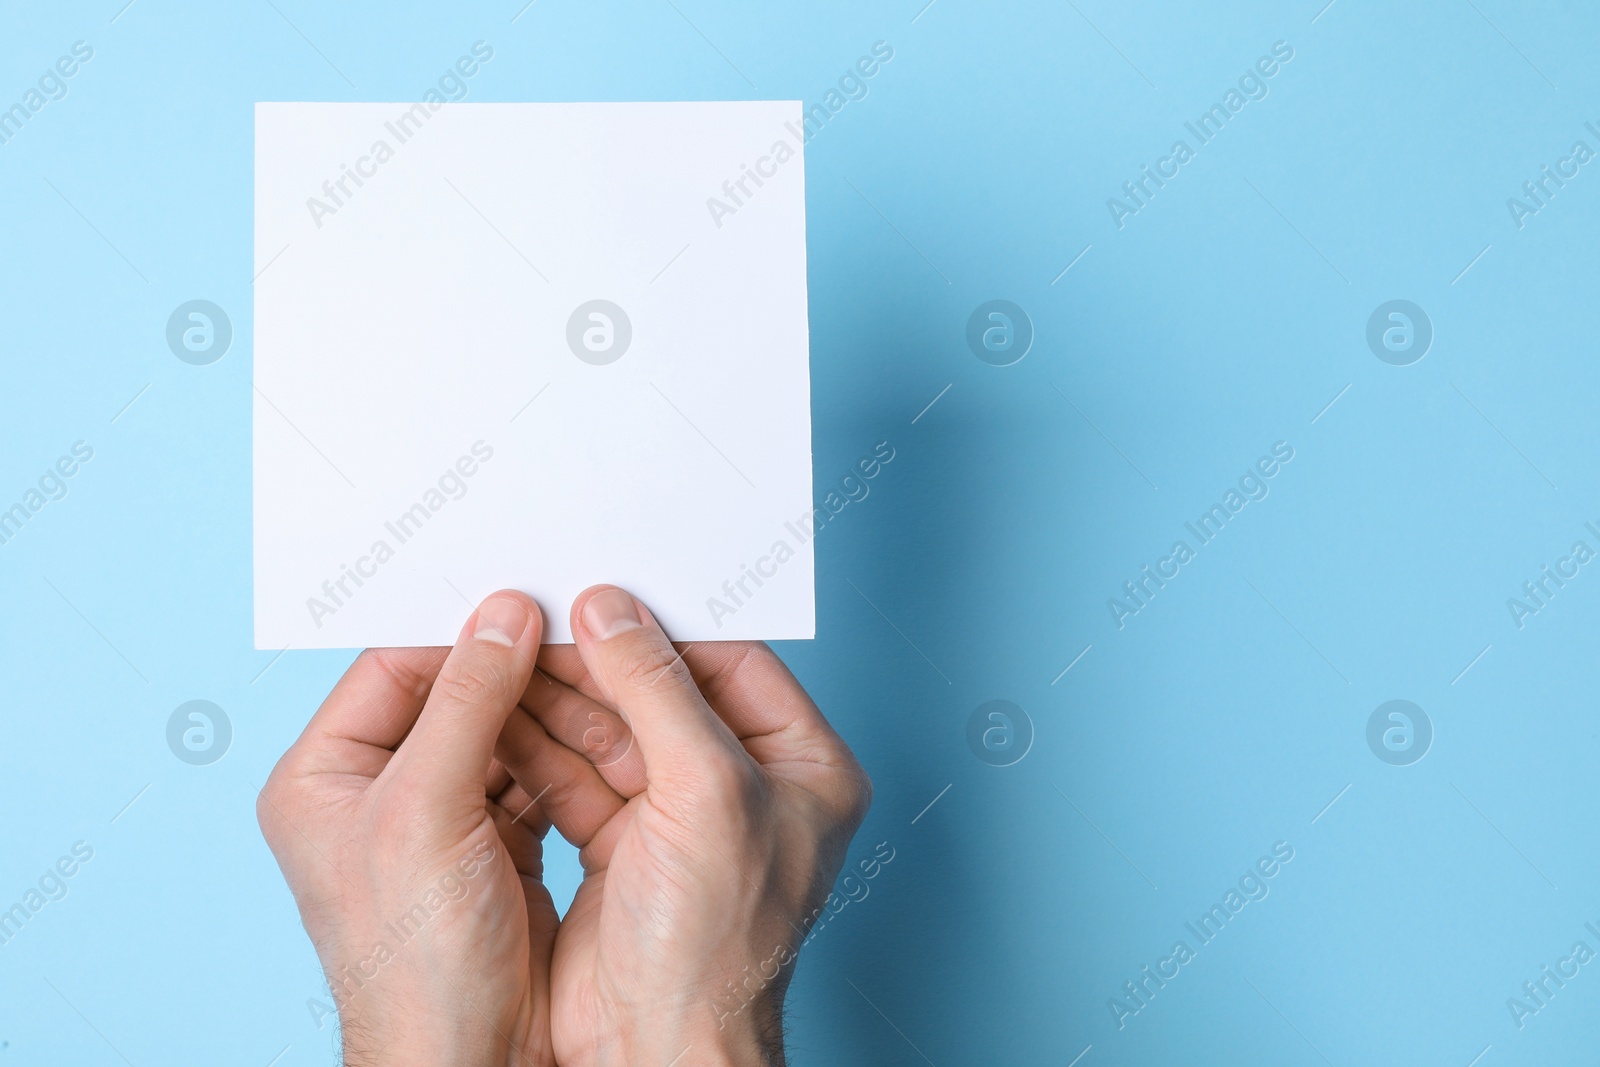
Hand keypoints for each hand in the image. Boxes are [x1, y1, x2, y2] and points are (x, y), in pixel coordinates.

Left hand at [258, 591, 557, 1066]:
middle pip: (452, 697)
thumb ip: (465, 702)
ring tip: (600, 675)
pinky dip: (568, 755)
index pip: (392, 669)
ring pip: (501, 734)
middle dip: (515, 668)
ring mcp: (438, 821)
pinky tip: (605, 733)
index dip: (456, 631)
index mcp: (324, 777)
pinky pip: (534, 777)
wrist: (469, 1058)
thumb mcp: (426, 810)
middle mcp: (375, 793)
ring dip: (550, 710)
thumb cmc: (414, 960)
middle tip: (573, 628)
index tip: (520, 595)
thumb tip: (504, 614)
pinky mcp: (492, 847)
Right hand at [496, 586, 871, 1066]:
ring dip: (560, 694)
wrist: (656, 1052)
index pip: (736, 664)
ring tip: (509, 647)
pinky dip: (536, 745)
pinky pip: (575, 775)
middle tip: (543, 610)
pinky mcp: (621, 848)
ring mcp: (681, 820)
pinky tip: (499, 708)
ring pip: (613, 731)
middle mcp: (747, 788)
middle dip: (602, 657)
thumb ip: (659, 689)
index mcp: (804, 768)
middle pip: (666, 693)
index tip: (611, 588)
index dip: (671, 625)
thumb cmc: (717, 946)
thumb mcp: (705, 791)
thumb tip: (612, 611)